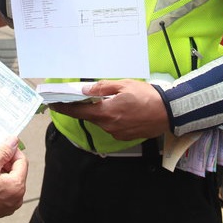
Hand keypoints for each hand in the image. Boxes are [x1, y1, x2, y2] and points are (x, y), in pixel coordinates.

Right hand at [0, 137, 27, 222]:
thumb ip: (3, 151)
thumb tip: (13, 141)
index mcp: (17, 187)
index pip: (22, 161)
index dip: (12, 151)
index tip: (2, 147)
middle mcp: (17, 198)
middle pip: (17, 172)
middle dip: (6, 162)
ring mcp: (10, 206)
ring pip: (10, 182)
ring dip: (1, 173)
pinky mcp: (1, 210)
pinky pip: (4, 192)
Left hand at [50, 80, 169, 140]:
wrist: (169, 112)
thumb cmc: (147, 96)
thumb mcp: (123, 85)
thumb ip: (101, 88)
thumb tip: (84, 90)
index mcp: (106, 112)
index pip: (78, 112)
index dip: (64, 108)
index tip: (53, 105)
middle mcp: (109, 126)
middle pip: (90, 116)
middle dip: (85, 108)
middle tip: (82, 97)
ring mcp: (117, 133)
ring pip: (102, 121)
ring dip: (102, 112)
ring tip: (111, 100)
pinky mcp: (125, 137)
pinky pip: (112, 126)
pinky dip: (112, 118)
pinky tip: (122, 109)